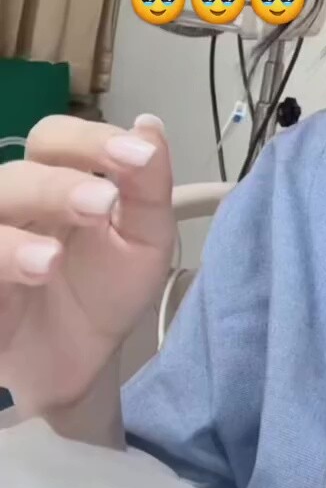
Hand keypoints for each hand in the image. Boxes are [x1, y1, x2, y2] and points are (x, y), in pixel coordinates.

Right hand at [0, 114, 174, 414]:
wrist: (82, 362)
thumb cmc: (107, 290)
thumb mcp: (144, 241)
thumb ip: (148, 188)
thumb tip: (148, 125)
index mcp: (54, 180)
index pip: (54, 137)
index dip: (90, 140)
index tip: (136, 157)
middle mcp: (12, 205)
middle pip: (14, 175)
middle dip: (56, 187)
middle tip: (101, 206)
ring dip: (12, 241)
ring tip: (52, 261)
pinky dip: (0, 265)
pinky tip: (31, 276)